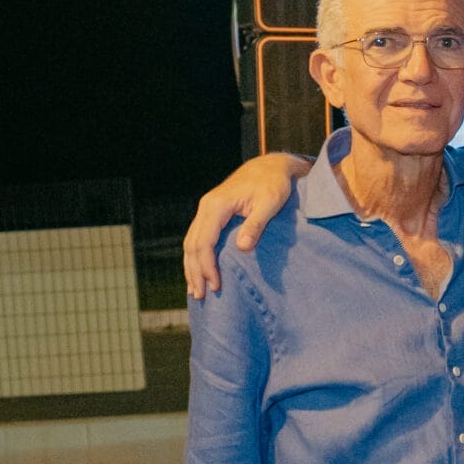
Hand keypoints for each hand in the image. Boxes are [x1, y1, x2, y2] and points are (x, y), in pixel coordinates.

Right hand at [182, 154, 310, 298]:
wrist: (270, 167)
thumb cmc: (273, 184)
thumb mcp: (270, 203)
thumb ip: (256, 224)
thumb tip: (242, 248)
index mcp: (216, 205)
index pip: (204, 242)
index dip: (208, 267)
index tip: (216, 286)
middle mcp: (206, 207)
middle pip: (192, 245)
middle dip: (196, 272)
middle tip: (201, 296)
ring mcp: (206, 210)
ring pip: (191, 243)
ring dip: (192, 267)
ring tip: (196, 291)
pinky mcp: (211, 214)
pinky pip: (197, 238)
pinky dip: (195, 257)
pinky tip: (198, 272)